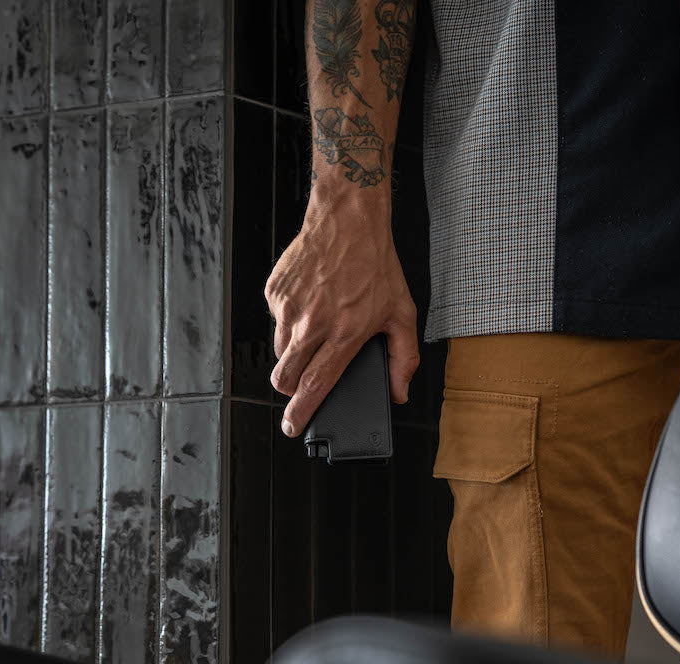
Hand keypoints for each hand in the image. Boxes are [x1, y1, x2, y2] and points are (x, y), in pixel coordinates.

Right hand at [264, 206, 419, 436]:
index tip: (294, 427)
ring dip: (293, 353)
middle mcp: (312, 323)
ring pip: (279, 351)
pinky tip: (310, 305)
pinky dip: (289, 322)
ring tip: (317, 330)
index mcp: (343, 334)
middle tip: (304, 381)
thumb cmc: (375, 264)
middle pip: (285, 378)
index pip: (315, 385)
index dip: (302, 412)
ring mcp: (289, 307)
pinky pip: (276, 321)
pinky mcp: (275, 292)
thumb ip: (404, 358)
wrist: (347, 219)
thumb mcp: (402, 314)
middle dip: (291, 389)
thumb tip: (399, 391)